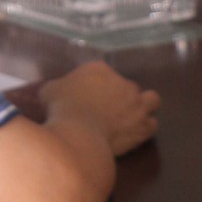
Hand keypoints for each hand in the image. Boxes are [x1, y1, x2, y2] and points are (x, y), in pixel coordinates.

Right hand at [39, 61, 160, 157]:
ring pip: (151, 99)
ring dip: (143, 106)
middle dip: (120, 95)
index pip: (103, 72)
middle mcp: (123, 82)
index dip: (97, 84)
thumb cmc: (61, 108)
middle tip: (107, 109)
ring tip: (132, 116)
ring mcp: (137, 103)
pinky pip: (152, 123)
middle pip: (127, 85)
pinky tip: (135, 132)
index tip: (89, 95)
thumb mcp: (49, 90)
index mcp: (100, 69)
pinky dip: (145, 127)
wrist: (79, 132)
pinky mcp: (144, 125)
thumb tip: (54, 91)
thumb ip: (57, 87)